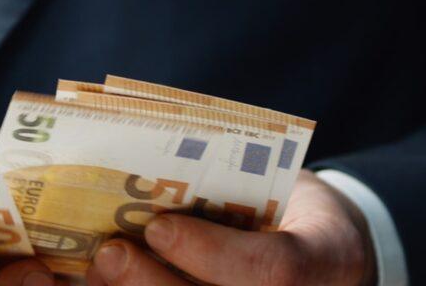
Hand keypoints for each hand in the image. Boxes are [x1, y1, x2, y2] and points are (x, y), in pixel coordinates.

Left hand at [87, 170, 373, 285]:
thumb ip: (234, 178)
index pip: (274, 268)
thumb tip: (144, 152)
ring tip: (99, 272)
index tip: (160, 226)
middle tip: (110, 253)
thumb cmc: (293, 209)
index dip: (213, 253)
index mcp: (325, 259)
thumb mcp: (286, 184)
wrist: (327, 261)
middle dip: (154, 284)